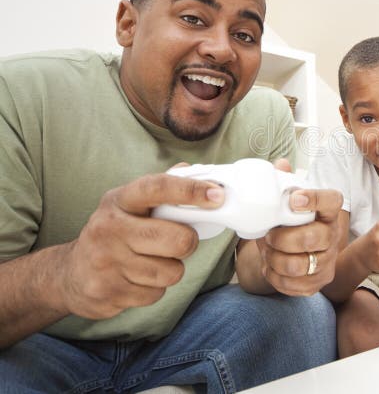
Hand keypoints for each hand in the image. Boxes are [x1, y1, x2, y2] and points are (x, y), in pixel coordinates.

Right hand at [60, 173, 223, 318]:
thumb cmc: (115, 233)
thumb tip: (203, 174)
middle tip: (181, 242)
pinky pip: (156, 294)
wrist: (70, 274)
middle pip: (177, 239)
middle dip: (188, 243)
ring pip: (171, 272)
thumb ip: (164, 190)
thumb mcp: (129, 205)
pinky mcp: (108, 292)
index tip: (217, 195)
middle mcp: (109, 228)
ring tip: (153, 262)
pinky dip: (155, 289)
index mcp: (119, 200)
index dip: (191, 190)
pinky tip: (138, 279)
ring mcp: (106, 262)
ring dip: (171, 269)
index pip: (157, 188)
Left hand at [255, 160, 342, 295]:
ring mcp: (327, 262)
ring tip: (267, 251)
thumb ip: (284, 181)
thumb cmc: (290, 223)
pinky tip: (270, 266)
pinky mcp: (316, 283)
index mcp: (327, 212)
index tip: (294, 199)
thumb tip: (281, 164)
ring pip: (298, 265)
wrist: (290, 254)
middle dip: (282, 238)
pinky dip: (273, 275)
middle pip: (312, 238)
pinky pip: (292, 285)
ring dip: (274, 258)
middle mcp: (332, 236)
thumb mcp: (286, 201)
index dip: (315, 199)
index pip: (332, 200)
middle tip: (269, 235)